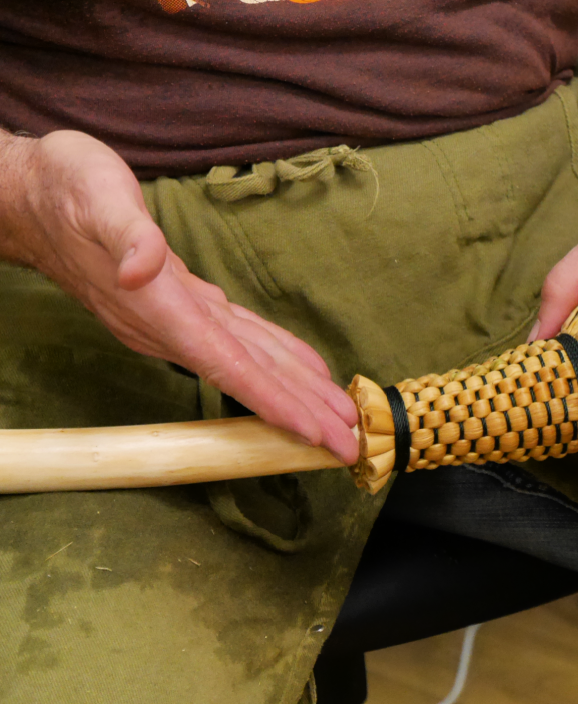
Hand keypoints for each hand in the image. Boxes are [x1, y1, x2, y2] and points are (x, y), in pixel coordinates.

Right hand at [0, 130, 357, 463]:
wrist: (30, 196)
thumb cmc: (64, 189)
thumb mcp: (95, 195)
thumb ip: (127, 235)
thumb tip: (144, 268)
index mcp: (161, 308)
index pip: (228, 367)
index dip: (273, 402)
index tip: (314, 432)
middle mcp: (172, 326)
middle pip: (249, 378)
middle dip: (300, 412)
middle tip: (348, 445)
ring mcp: (177, 319)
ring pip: (250, 361)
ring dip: (295, 391)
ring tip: (337, 416)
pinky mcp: (183, 301)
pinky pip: (240, 337)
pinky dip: (276, 355)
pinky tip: (301, 369)